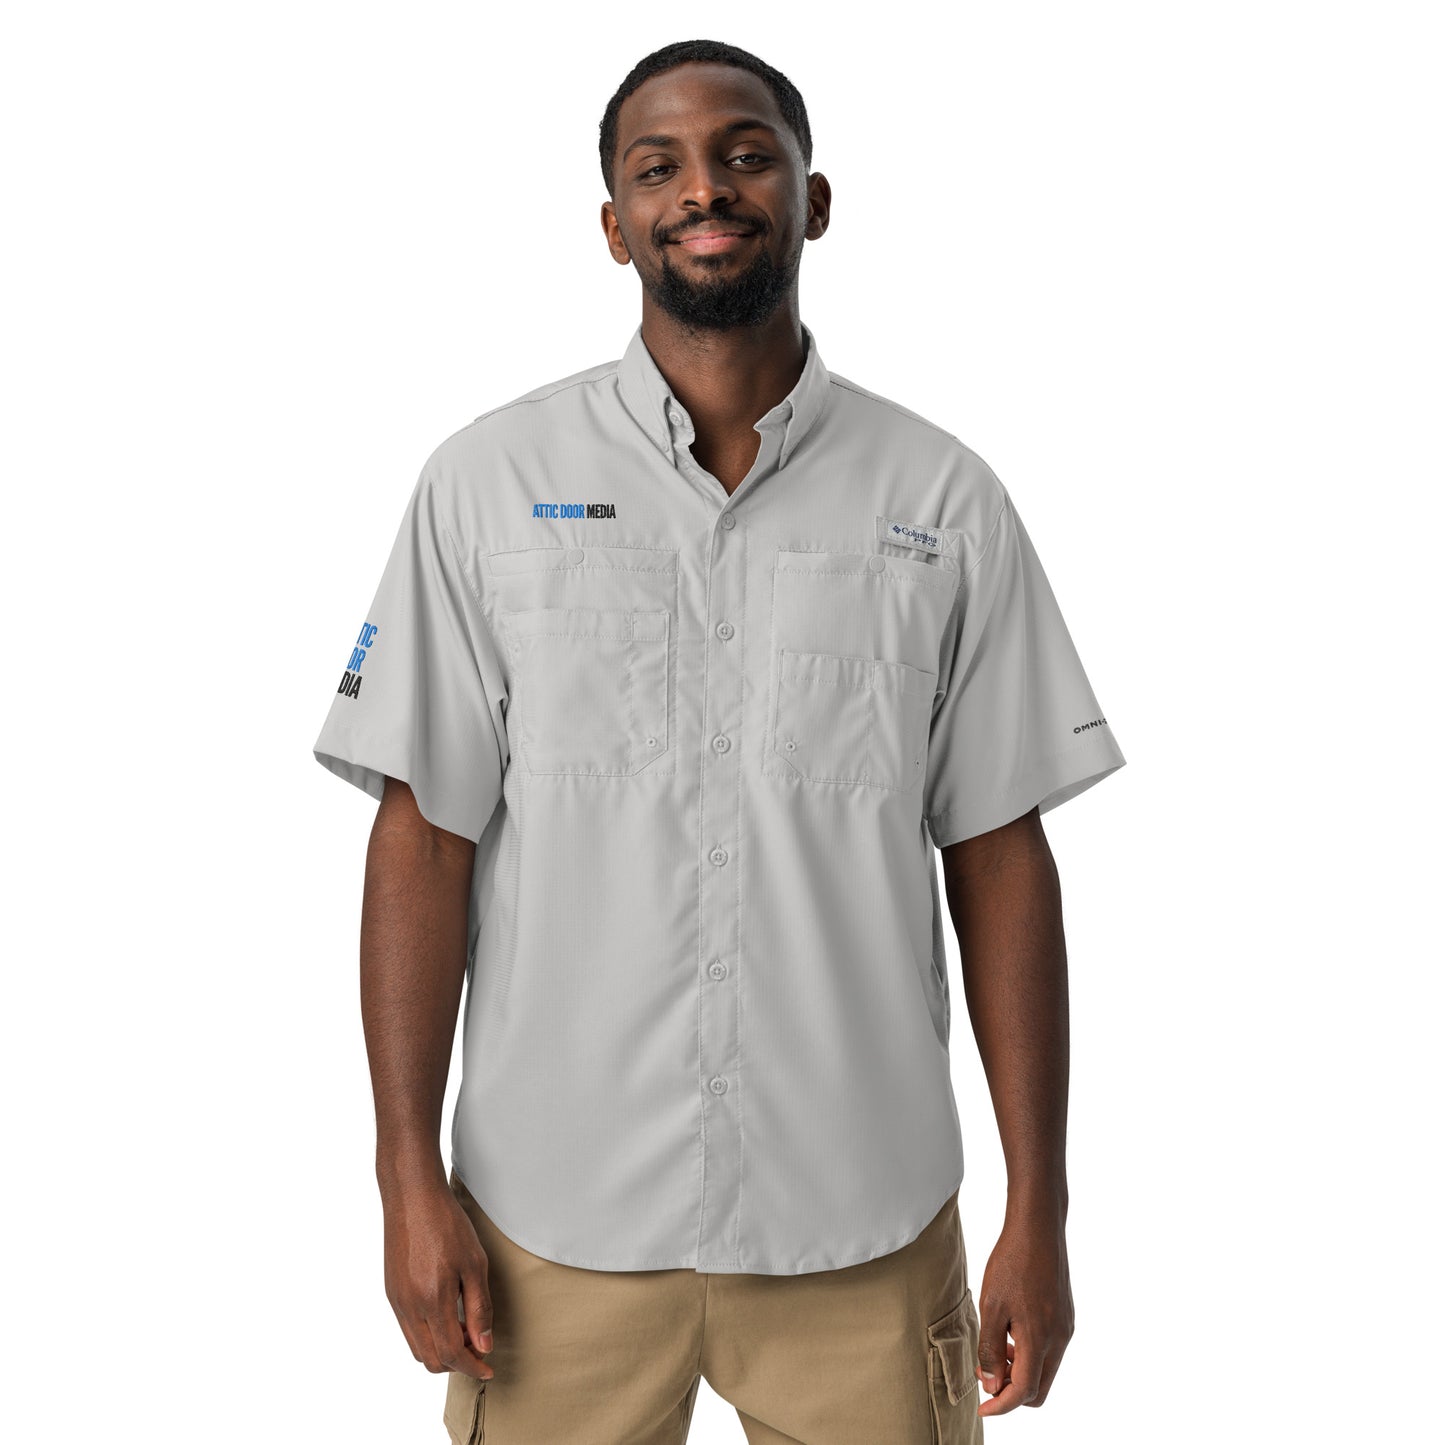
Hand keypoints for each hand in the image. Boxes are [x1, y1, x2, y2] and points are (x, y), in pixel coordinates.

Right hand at [382, 1177, 494, 1380]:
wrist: (412, 1197)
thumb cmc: (446, 1224)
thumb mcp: (474, 1263)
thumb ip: (480, 1308)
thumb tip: (484, 1345)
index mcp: (432, 1301)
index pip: (451, 1353)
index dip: (471, 1367)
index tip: (488, 1369)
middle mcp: (409, 1307)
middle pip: (430, 1359)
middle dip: (457, 1363)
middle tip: (479, 1348)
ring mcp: (397, 1301)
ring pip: (416, 1348)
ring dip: (441, 1350)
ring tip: (466, 1330)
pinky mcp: (391, 1292)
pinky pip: (408, 1330)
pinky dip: (428, 1335)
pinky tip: (447, 1316)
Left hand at [974, 1207, 1073, 1415]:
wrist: (1038, 1228)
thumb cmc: (1011, 1264)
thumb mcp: (992, 1307)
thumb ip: (991, 1349)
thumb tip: (993, 1385)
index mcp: (1040, 1339)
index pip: (1024, 1390)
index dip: (1002, 1405)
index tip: (983, 1408)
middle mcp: (1059, 1338)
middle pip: (1040, 1387)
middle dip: (1012, 1391)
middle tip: (985, 1376)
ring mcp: (1066, 1327)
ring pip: (1046, 1368)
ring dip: (1021, 1370)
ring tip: (994, 1350)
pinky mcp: (1066, 1315)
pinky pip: (1050, 1349)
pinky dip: (1030, 1353)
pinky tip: (1011, 1332)